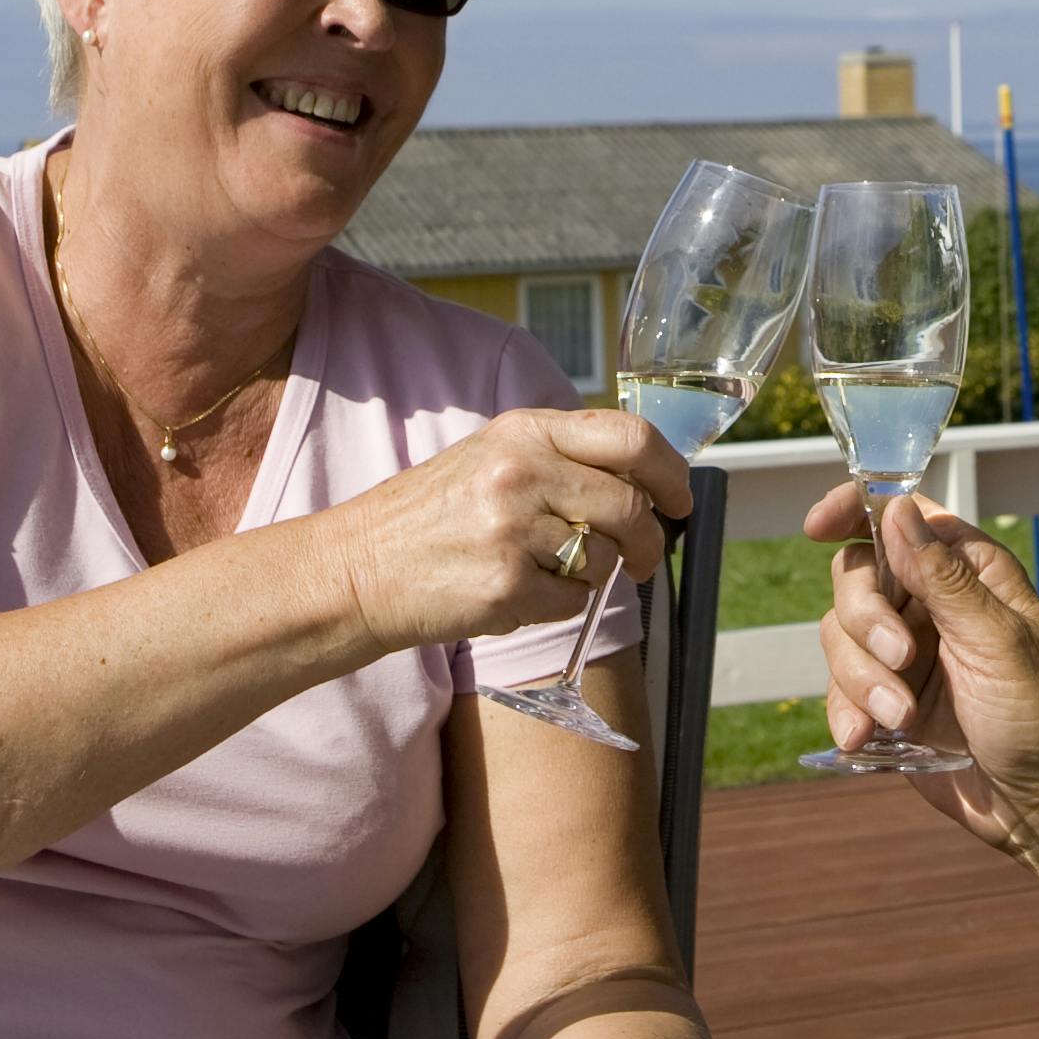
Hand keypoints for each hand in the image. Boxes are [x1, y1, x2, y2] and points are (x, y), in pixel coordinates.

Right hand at [338, 410, 689, 653]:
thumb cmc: (431, 518)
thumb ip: (560, 460)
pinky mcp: (507, 585)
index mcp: (523, 431)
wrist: (357, 569)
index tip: (680, 498)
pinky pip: (573, 602)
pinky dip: (557, 606)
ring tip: (540, 571)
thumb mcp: (490, 458)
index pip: (630, 438)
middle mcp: (521, 471)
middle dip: (650, 541)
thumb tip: (644, 482)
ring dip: (590, 576)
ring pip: (604, 560)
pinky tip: (514, 593)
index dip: (671, 472)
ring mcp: (513, 529)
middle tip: (646, 560)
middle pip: (631, 506)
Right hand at [809, 485, 1038, 872]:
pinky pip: (839, 689)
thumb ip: (944, 578)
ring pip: (840, 635)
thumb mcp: (999, 642)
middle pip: (856, 575)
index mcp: (970, 573)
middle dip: (866, 619)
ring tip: (900, 717)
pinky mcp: (885, 700)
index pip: (903, 516)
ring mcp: (905, 653)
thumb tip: (899, 508)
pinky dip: (846, 711)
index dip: (856, 510)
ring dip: (860, 678)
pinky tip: (867, 738)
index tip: (817, 528)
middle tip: (900, 659)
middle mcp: (932, 605)